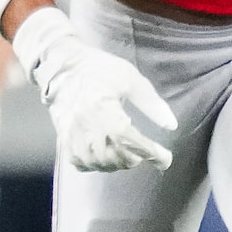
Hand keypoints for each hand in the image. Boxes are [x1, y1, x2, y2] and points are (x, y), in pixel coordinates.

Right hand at [22, 11, 176, 171]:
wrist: (61, 66)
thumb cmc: (98, 68)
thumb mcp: (129, 78)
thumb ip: (150, 103)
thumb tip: (171, 125)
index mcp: (101, 106)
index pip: (127, 138)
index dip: (148, 152)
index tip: (165, 159)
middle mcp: (84, 123)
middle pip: (111, 155)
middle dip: (134, 159)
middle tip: (144, 152)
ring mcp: (70, 132)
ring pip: (95, 162)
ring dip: (116, 164)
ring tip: (127, 156)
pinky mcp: (63, 136)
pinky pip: (78, 161)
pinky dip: (94, 165)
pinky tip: (105, 158)